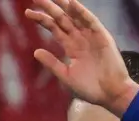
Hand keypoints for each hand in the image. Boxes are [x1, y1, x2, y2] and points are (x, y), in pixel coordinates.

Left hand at [24, 0, 138, 114]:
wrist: (110, 94)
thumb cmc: (90, 88)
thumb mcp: (66, 76)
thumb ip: (52, 63)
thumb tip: (35, 51)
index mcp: (71, 47)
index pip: (54, 28)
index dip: (42, 19)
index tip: (28, 13)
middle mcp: (80, 38)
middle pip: (62, 19)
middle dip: (49, 8)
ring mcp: (91, 36)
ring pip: (76, 16)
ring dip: (65, 5)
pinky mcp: (102, 37)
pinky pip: (91, 22)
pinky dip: (82, 12)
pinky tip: (72, 4)